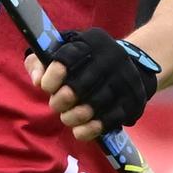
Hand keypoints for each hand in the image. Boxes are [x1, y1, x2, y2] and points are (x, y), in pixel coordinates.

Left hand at [25, 29, 160, 140]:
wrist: (126, 66)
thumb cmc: (83, 60)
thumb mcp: (61, 50)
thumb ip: (40, 62)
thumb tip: (37, 80)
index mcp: (92, 41)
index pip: (69, 56)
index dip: (53, 74)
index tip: (44, 87)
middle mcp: (113, 57)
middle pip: (82, 84)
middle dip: (62, 99)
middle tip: (55, 105)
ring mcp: (126, 79)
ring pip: (97, 103)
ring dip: (75, 116)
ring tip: (66, 118)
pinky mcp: (134, 100)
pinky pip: (113, 118)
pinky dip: (92, 129)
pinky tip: (79, 131)